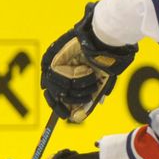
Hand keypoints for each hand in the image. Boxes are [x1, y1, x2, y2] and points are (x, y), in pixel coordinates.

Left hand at [41, 2, 137, 122]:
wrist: (107, 40)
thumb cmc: (105, 59)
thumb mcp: (98, 83)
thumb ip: (88, 100)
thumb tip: (77, 118)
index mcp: (63, 77)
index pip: (54, 98)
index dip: (60, 109)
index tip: (68, 116)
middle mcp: (55, 72)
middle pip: (54, 97)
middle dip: (74, 99)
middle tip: (90, 91)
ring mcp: (51, 66)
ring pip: (61, 90)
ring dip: (81, 86)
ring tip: (92, 76)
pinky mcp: (52, 59)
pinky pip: (63, 77)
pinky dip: (78, 76)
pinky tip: (86, 68)